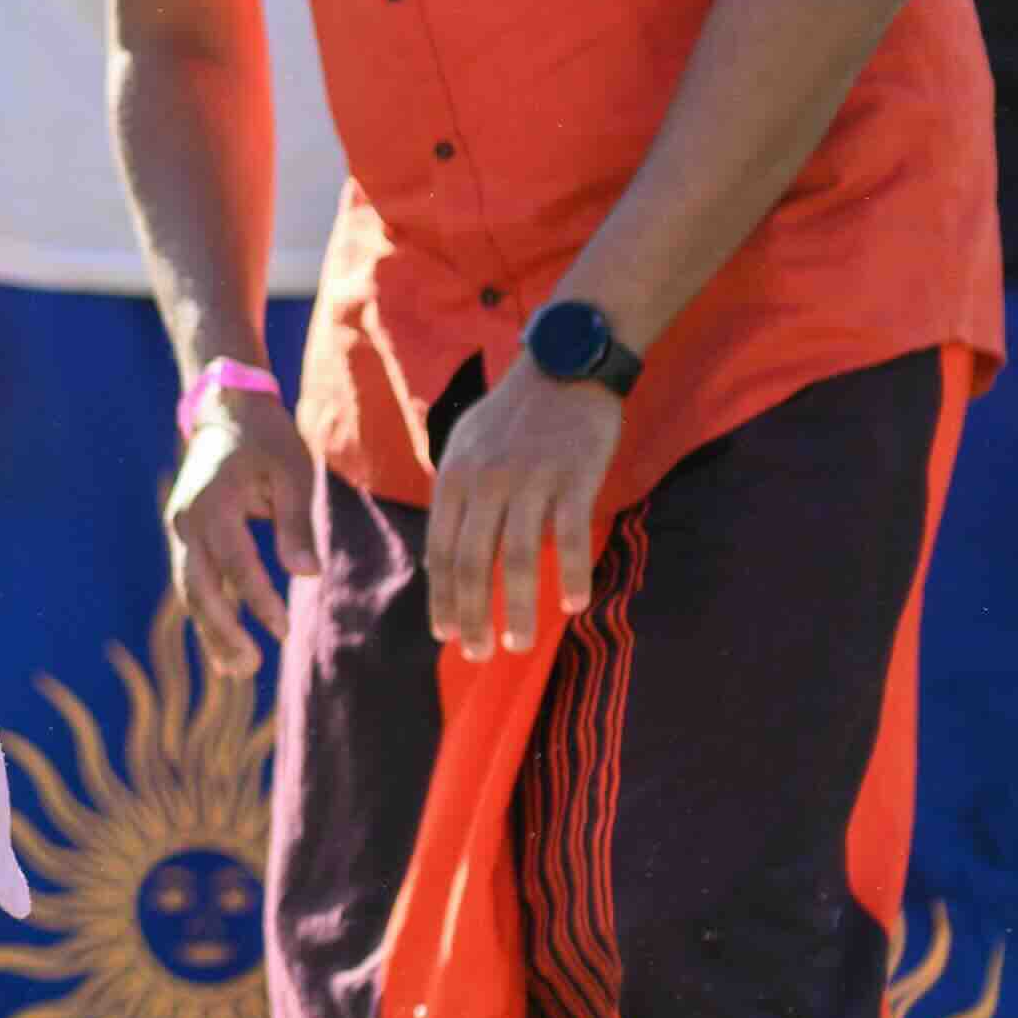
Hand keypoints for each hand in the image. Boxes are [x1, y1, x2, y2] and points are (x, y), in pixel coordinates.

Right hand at [168, 385, 317, 680]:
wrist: (225, 409)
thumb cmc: (267, 440)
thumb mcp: (293, 472)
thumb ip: (296, 524)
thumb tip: (306, 576)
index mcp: (214, 502)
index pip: (235, 562)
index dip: (258, 599)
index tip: (283, 630)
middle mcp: (187, 520)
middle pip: (198, 587)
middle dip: (222, 630)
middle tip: (250, 666)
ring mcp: (180, 528)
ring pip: (189, 591)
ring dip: (209, 631)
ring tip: (236, 670)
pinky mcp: (184, 535)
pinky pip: (190, 582)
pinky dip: (205, 614)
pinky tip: (222, 646)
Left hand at [422, 361, 622, 662]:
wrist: (564, 363)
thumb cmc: (514, 414)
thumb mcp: (465, 445)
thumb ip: (455, 495)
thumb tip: (445, 554)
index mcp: (454, 477)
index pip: (441, 550)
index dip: (442, 597)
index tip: (446, 634)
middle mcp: (484, 481)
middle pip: (471, 563)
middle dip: (472, 615)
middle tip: (479, 653)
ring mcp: (528, 479)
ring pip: (516, 558)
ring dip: (516, 608)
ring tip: (519, 644)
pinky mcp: (572, 476)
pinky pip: (569, 535)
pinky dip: (571, 573)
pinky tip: (575, 604)